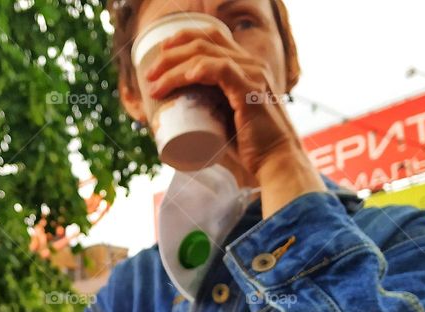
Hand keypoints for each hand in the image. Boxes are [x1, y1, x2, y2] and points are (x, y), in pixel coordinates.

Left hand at [144, 21, 324, 216]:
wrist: (275, 161)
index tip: (159, 58)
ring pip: (205, 56)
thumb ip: (209, 109)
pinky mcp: (250, 92)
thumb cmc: (249, 145)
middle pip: (203, 42)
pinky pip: (223, 71)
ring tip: (156, 85)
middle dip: (170, 55)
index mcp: (245, 66)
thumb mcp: (226, 118)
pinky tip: (188, 75)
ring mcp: (252, 76)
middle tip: (149, 76)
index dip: (182, 40)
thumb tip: (174, 115)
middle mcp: (251, 64)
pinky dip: (202, 69)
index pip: (211, 37)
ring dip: (174, 68)